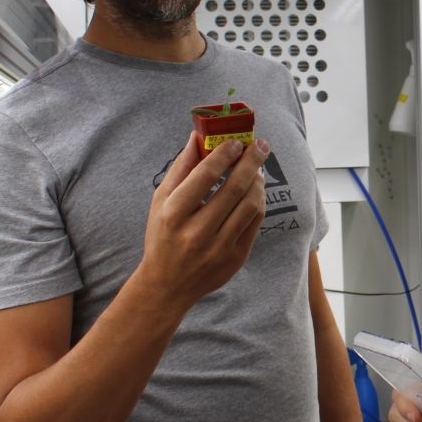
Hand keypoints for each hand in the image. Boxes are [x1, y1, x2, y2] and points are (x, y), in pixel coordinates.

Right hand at [135, 132, 269, 309]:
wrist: (167, 285)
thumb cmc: (162, 235)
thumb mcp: (161, 201)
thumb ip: (181, 167)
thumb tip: (198, 136)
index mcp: (173, 214)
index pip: (204, 176)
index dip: (224, 154)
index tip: (236, 141)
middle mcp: (196, 232)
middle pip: (233, 189)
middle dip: (251, 162)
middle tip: (260, 145)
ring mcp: (218, 247)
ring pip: (250, 205)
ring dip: (258, 181)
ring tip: (257, 167)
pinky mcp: (235, 258)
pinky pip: (255, 222)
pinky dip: (258, 201)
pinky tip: (255, 189)